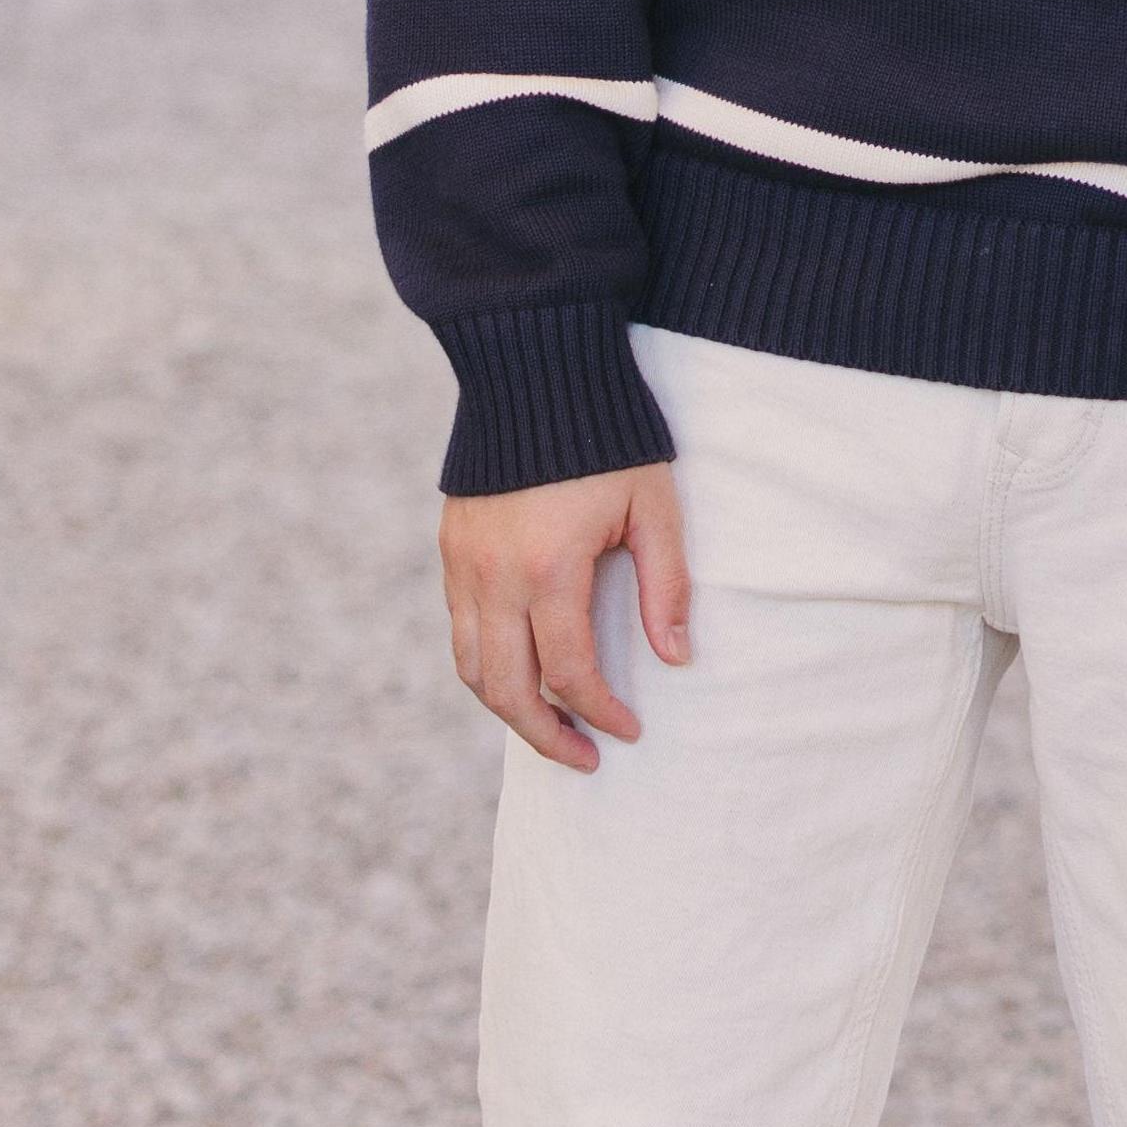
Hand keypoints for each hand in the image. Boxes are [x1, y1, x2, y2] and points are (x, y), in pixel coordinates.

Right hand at [441, 467, 691, 772]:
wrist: (535, 368)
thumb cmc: (608, 437)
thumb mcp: (653, 506)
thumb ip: (666, 586)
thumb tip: (675, 658)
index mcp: (548, 569)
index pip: (568, 672)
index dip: (601, 713)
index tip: (629, 732)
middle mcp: (494, 576)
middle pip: (506, 690)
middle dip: (546, 735)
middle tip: (584, 759)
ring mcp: (463, 563)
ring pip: (471, 667)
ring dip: (508, 708)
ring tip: (551, 725)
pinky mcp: (450, 548)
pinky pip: (460, 629)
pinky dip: (485, 664)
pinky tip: (521, 669)